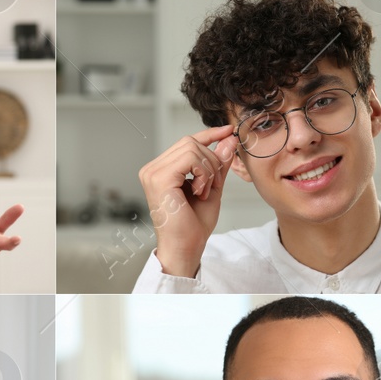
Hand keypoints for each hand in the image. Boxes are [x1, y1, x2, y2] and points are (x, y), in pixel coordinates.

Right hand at [137, 124, 237, 276]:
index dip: (208, 134)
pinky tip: (200, 192)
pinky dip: (203, 174)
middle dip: (211, 160)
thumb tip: (228, 139)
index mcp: (160, 170)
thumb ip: (218, 163)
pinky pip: (190, 159)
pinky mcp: (159, 178)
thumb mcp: (212, 187)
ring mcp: (152, 173)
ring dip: (208, 170)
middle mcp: (152, 169)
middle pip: (190, 142)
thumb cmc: (194, 225)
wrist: (185, 247)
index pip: (186, 142)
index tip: (228, 131)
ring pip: (192, 148)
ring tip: (204, 192)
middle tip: (213, 185)